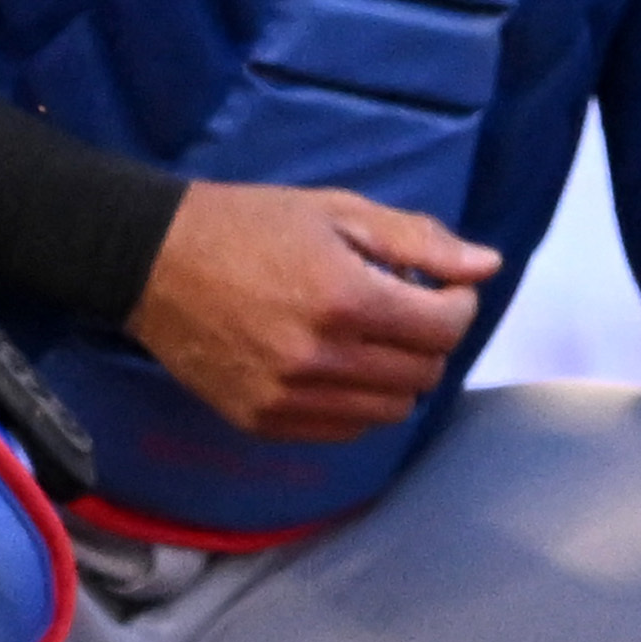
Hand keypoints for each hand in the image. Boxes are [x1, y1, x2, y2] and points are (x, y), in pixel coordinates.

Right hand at [131, 180, 497, 440]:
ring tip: (374, 337)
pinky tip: (341, 365)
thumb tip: (488, 265)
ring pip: (389, 411)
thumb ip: (418, 241)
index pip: (444, 327)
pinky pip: (343, 430)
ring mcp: (287, 398)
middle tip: (408, 308)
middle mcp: (319, 359)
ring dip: (399, 375)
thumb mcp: (338, 211)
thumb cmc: (249, 225)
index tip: (444, 287)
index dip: (458, 304)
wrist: (153, 261)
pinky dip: (359, 403)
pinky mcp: (261, 422)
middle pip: (422, 373)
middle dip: (431, 339)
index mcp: (344, 300)